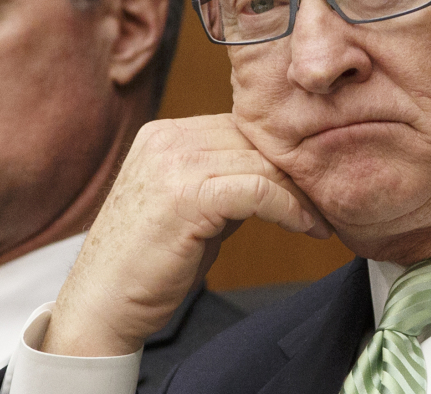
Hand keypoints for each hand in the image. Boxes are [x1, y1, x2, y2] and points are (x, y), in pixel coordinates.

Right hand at [41, 114, 331, 355]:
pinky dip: (290, 208)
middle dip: (296, 171)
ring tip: (321, 219)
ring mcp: (174, 163)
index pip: (241, 127)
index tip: (313, 181)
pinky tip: (307, 226)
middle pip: (255, 141)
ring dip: (300, 193)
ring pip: (262, 163)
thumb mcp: (189, 206)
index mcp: (165, 133)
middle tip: (330, 198)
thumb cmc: (149, 263)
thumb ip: (224, 177)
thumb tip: (279, 170)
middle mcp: (167, 138)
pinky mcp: (187, 196)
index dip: (281, 154)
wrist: (100, 305)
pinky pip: (258, 190)